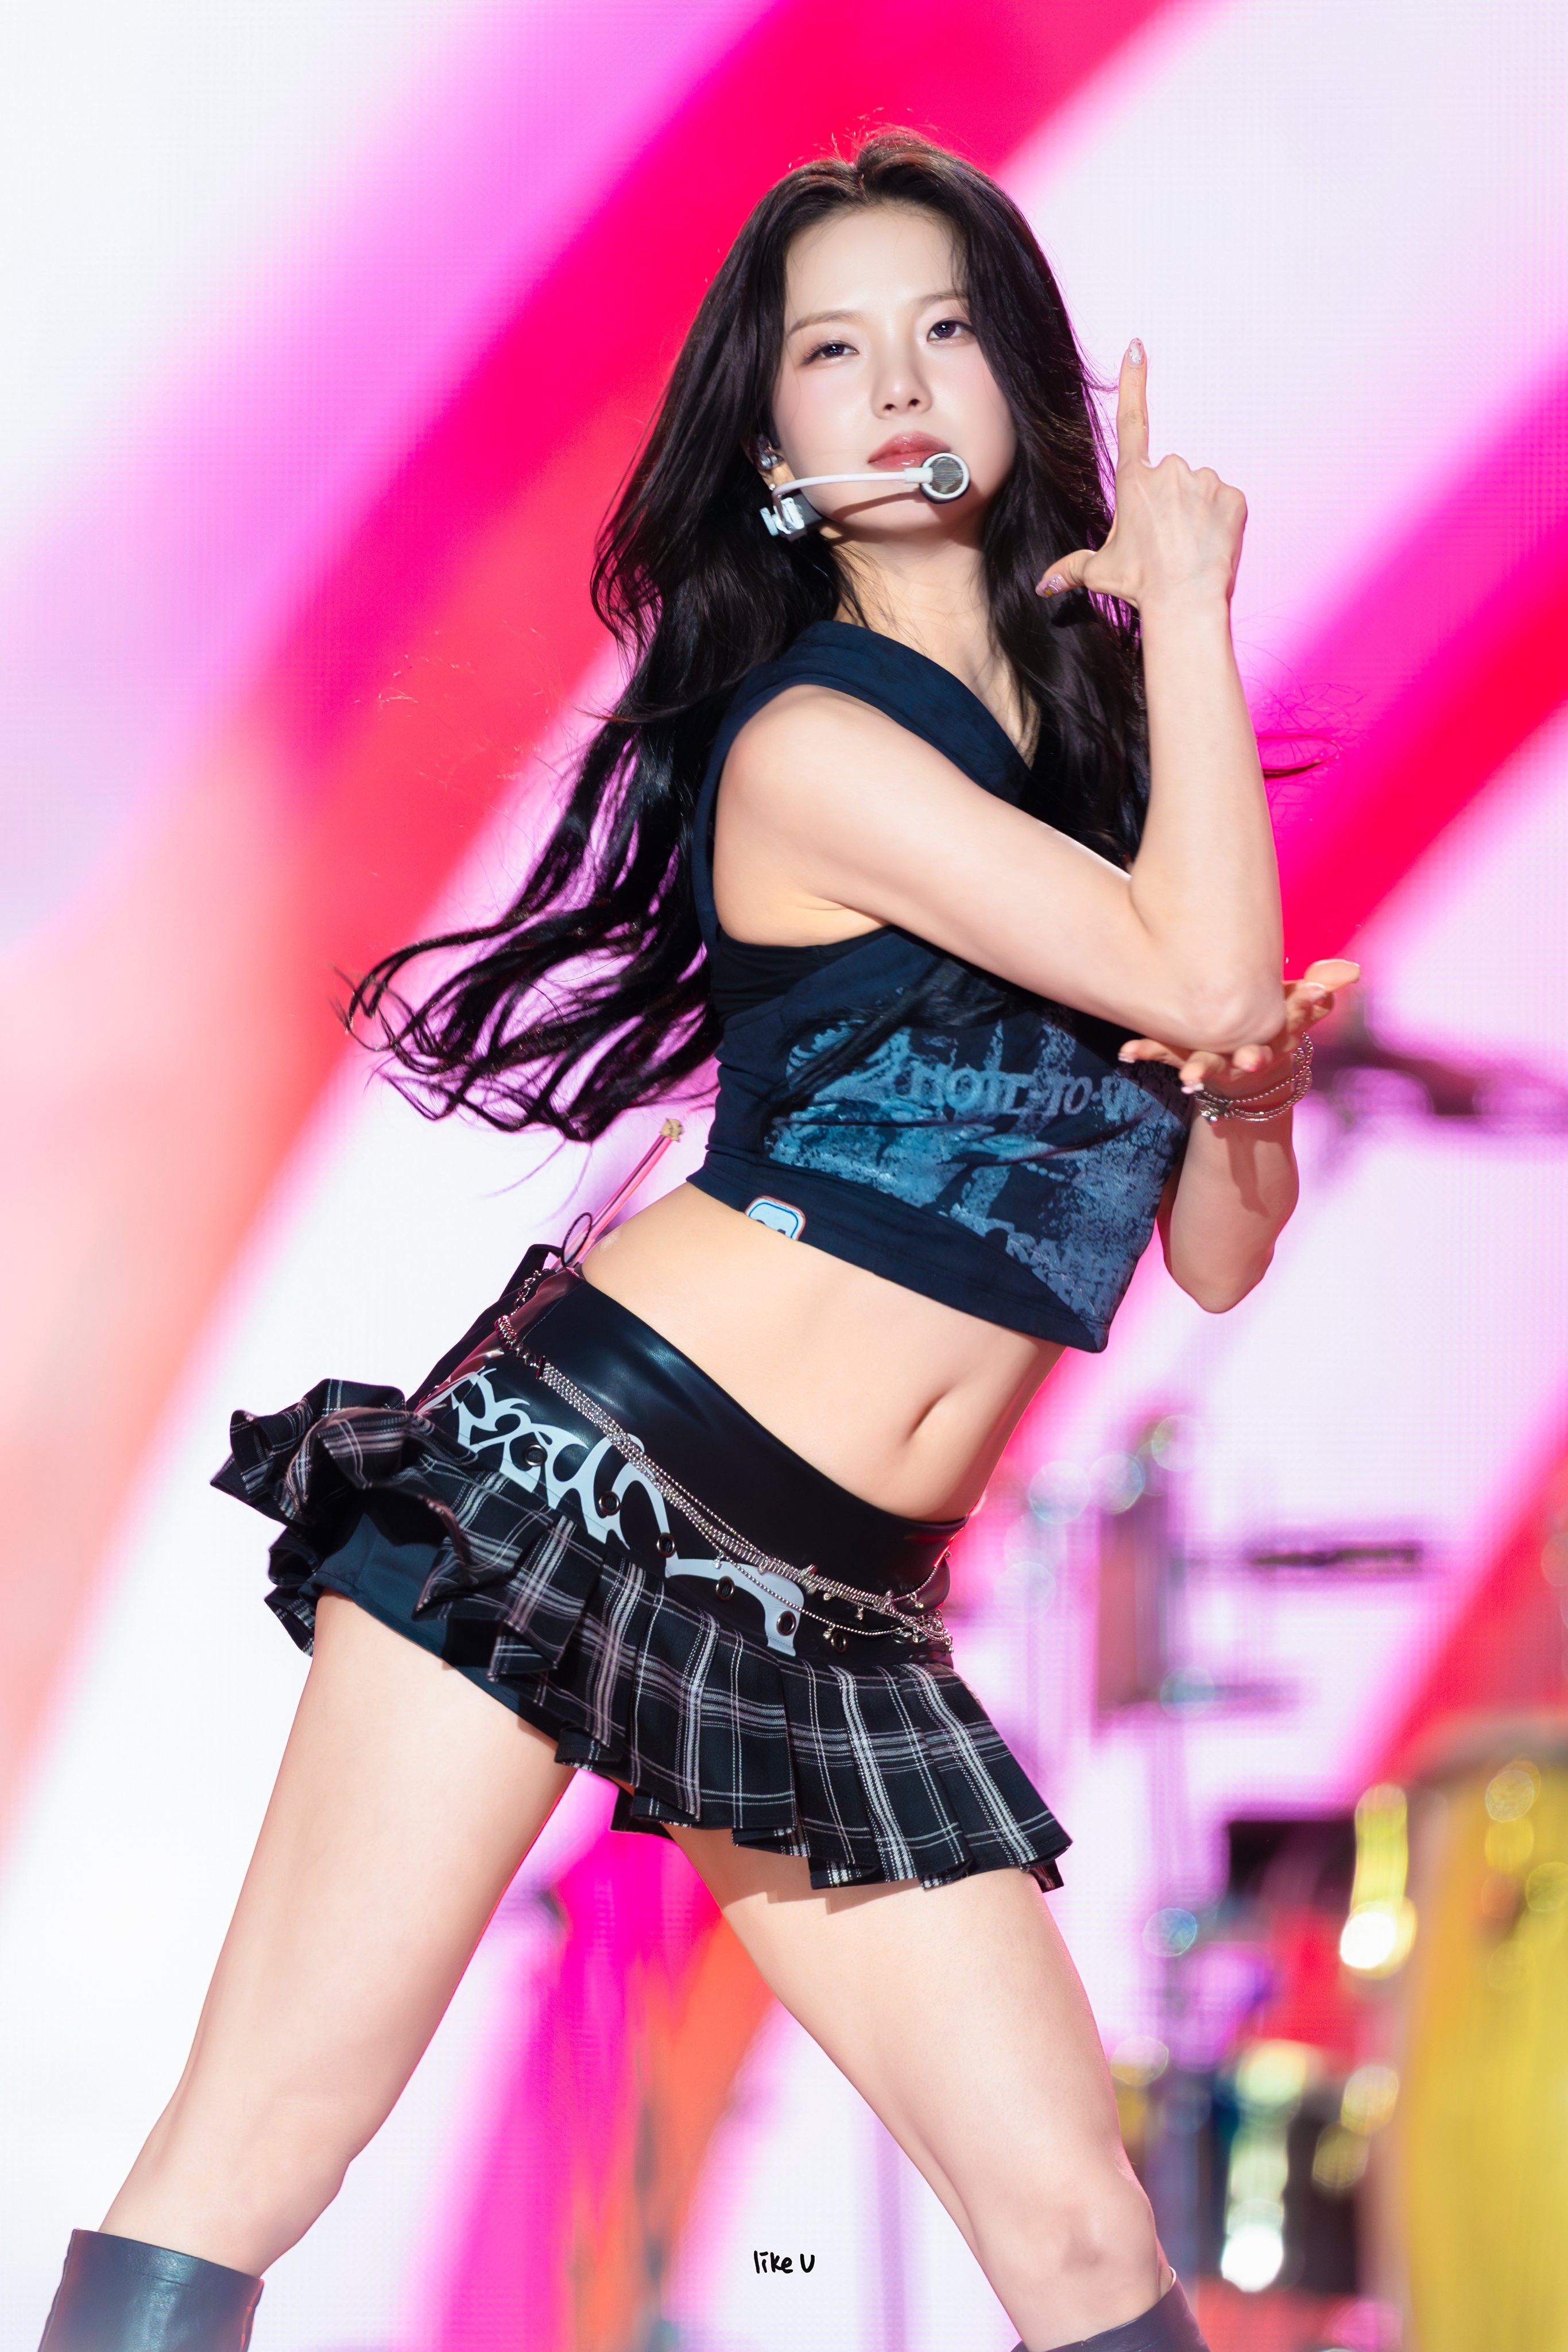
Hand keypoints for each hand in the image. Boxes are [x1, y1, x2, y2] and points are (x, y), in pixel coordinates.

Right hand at [1035, 340, 1246, 610]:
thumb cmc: (1140, 585)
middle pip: (1170, 476)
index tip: (1137, 348)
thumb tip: (1043, 585)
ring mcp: (1204, 481)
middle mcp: (1169, 470)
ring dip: (1196, 511)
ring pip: (1199, 488)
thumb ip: (1071, 569)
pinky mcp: (1233, 496)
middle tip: (1166, 541)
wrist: (1184, 602)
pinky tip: (1210, 545)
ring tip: (1188, 547)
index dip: (1133, 382)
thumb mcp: (1100, 572)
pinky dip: (1220, 521)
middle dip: (1170, 502)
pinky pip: (1226, 503)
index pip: (1132, 420)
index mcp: (1134, 480)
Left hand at [1117, 959, 1360, 1099]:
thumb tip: (1352, 971)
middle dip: (1253, 1058)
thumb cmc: (1268, 1026)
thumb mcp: (1296, 1007)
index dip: (1310, 1007)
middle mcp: (1247, 1052)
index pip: (1300, 1019)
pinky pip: (1161, 1054)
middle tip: (1253, 1059)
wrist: (1239, 1074)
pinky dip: (1144, 1052)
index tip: (1319, 995)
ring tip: (1189, 1081)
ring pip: (1208, 1068)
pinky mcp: (1180, 1057)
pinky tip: (1126, 1052)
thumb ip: (1319, 988)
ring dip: (1200, 1073)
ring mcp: (1213, 1059)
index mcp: (1277, 1034)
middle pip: (1254, 1056)